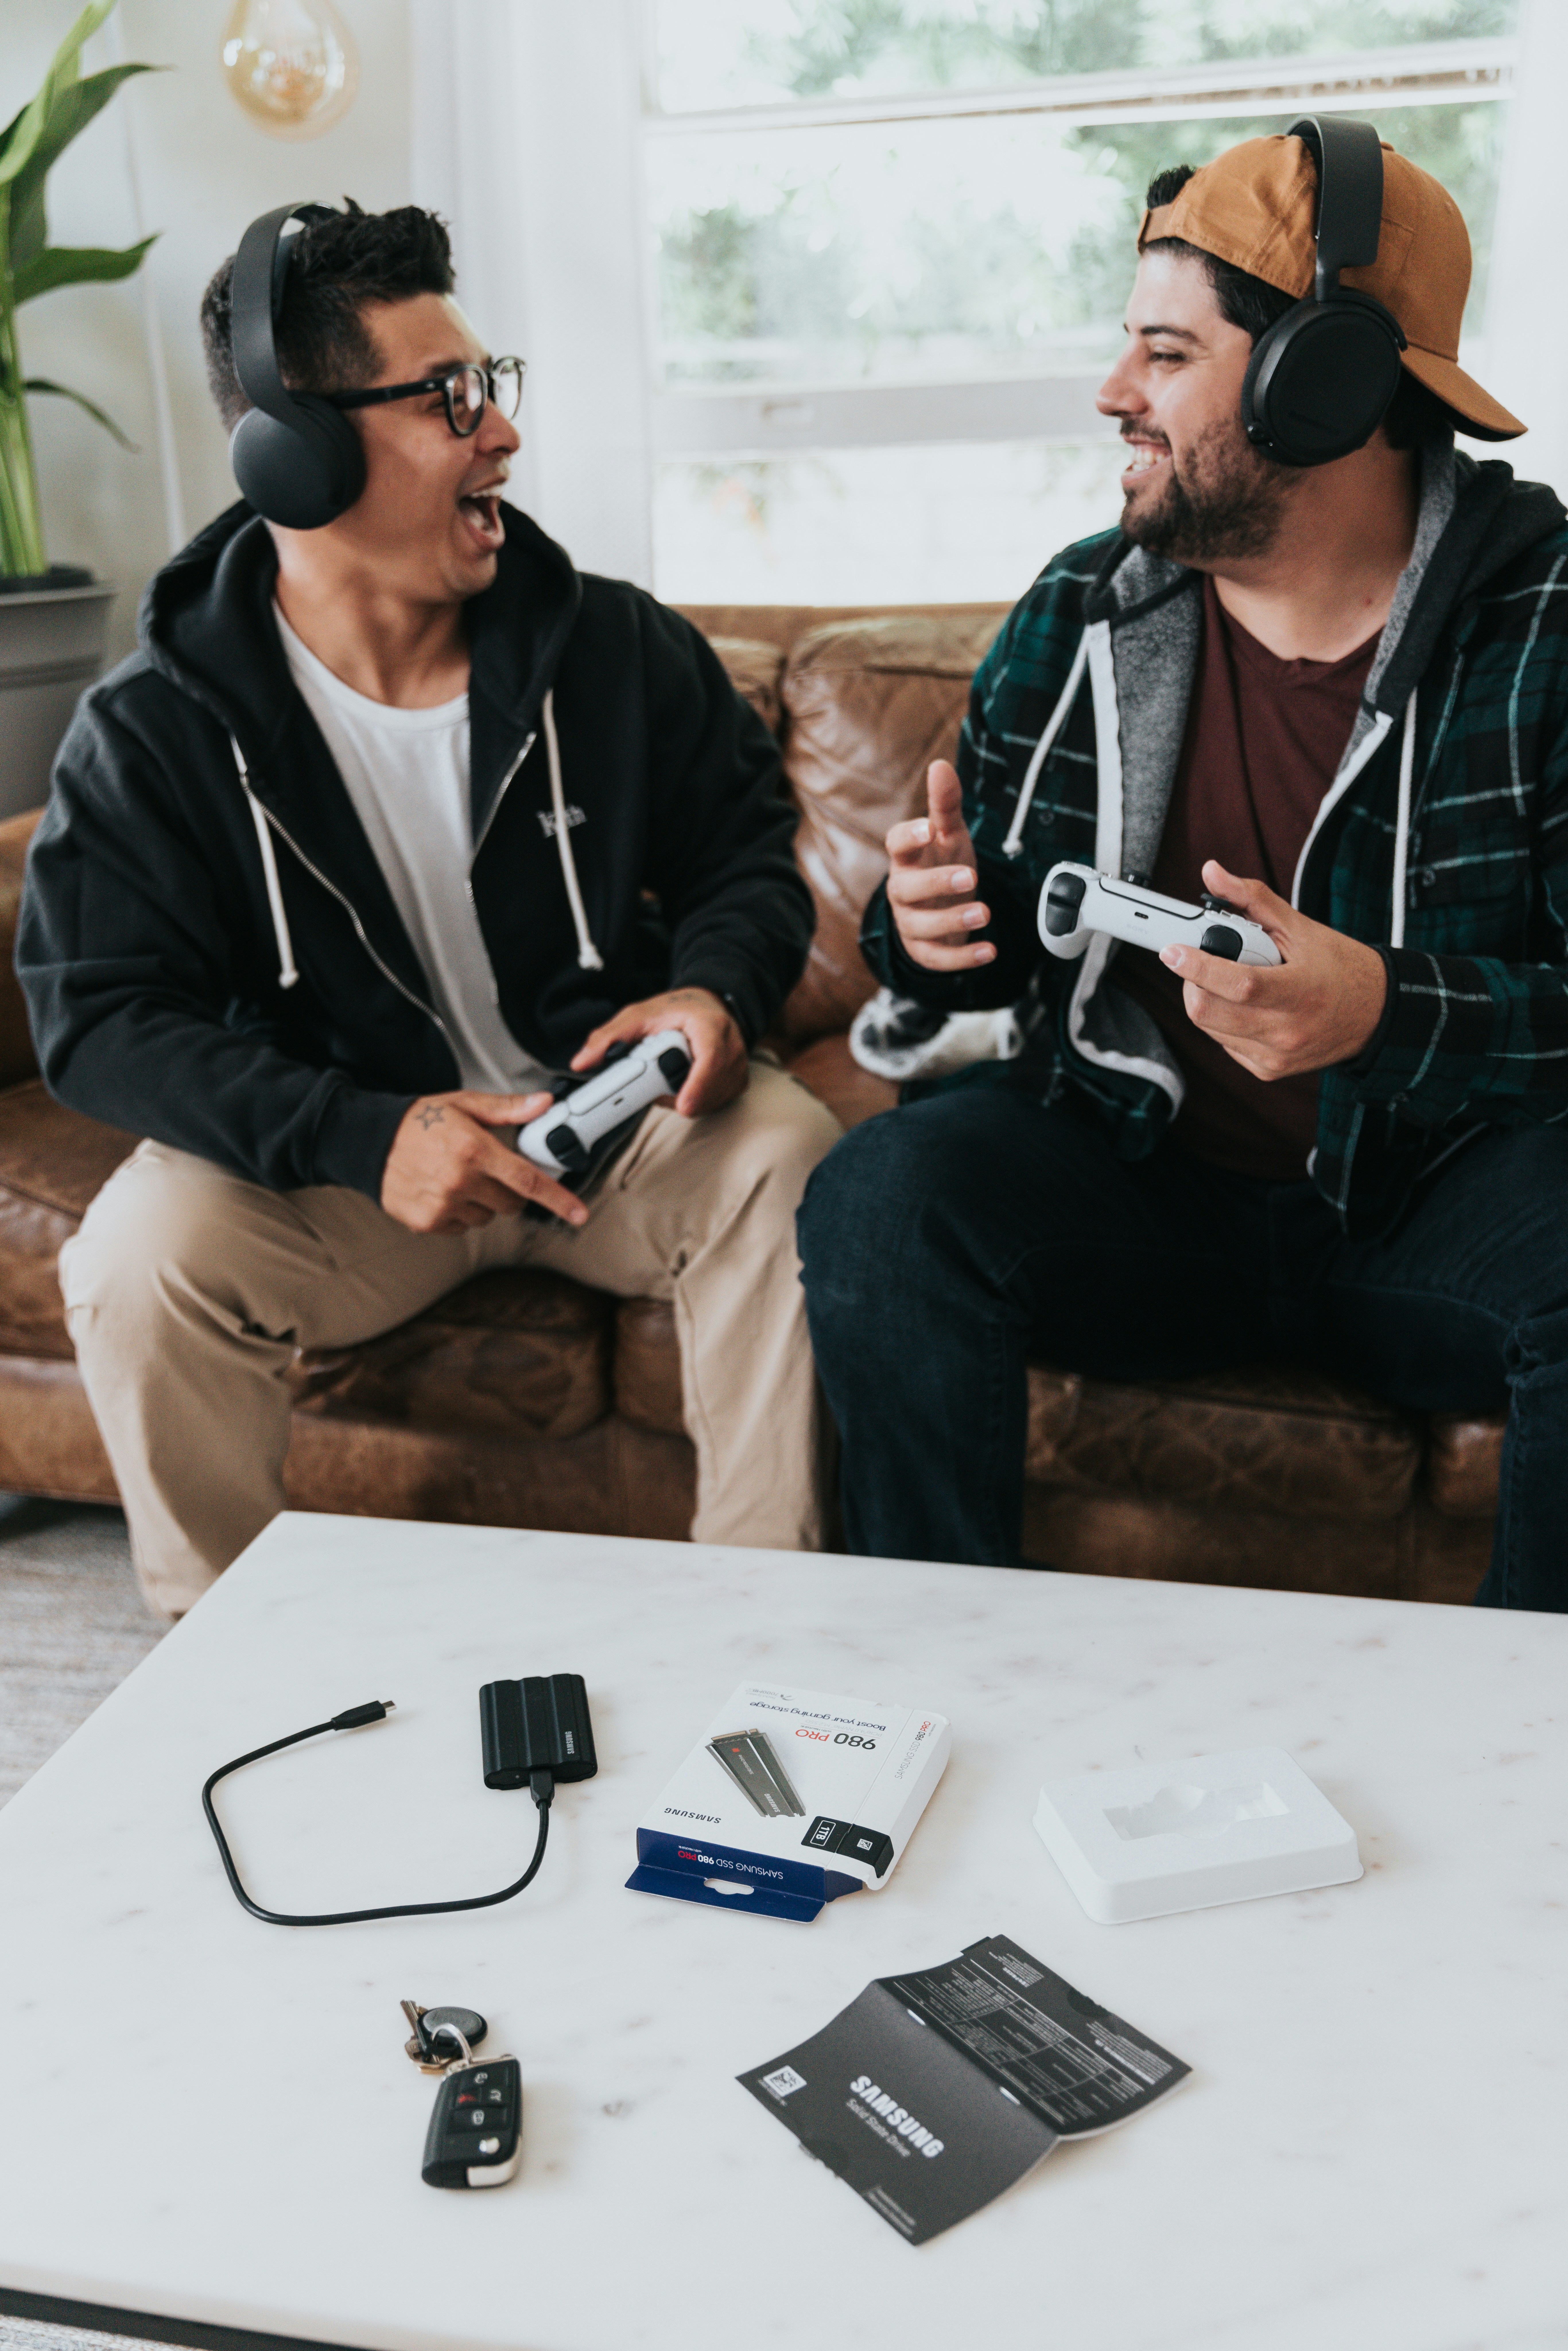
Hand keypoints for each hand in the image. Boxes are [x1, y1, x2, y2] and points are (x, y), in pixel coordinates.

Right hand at [380, 1090, 588, 1234]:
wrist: (370, 1142)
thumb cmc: (418, 1121)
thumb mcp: (464, 1105)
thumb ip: (507, 1109)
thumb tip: (543, 1104)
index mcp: (473, 1149)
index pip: (527, 1180)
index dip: (558, 1199)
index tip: (578, 1213)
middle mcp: (459, 1180)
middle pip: (512, 1203)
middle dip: (510, 1190)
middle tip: (490, 1171)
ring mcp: (443, 1205)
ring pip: (487, 1216)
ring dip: (483, 1202)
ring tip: (459, 1178)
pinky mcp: (427, 1222)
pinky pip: (462, 1226)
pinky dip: (460, 1213)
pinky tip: (443, 1191)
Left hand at [571, 986, 746, 1117]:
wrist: (706, 1005)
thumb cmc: (674, 1011)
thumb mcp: (637, 1015)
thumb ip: (609, 1037)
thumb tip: (581, 1062)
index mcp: (707, 1024)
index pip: (710, 1058)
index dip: (697, 1085)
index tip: (682, 1105)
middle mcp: (730, 1043)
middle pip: (713, 1084)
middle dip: (686, 1096)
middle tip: (665, 1094)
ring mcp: (738, 1063)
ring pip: (717, 1097)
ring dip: (691, 1100)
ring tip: (673, 1086)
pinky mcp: (738, 1078)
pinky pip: (722, 1100)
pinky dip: (701, 1101)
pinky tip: (687, 1090)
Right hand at [884, 759, 995, 971]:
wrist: (940, 909)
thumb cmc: (941, 865)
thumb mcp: (949, 835)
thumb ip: (946, 804)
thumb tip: (940, 765)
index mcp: (908, 858)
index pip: (896, 844)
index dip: (907, 837)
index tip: (926, 829)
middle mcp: (904, 890)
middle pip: (908, 888)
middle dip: (937, 883)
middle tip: (970, 876)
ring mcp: (911, 922)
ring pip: (921, 926)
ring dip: (952, 921)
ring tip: (984, 913)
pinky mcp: (923, 950)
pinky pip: (937, 958)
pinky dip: (963, 958)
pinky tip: (990, 951)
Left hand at [1160, 860, 1387, 1078]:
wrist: (1375, 1013)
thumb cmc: (1339, 967)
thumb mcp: (1300, 927)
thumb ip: (1252, 899)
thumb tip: (1213, 874)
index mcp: (1300, 991)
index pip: (1238, 984)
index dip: (1198, 967)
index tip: (1172, 951)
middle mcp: (1286, 1030)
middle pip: (1209, 1011)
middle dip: (1192, 981)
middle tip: (1200, 961)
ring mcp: (1276, 1056)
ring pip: (1209, 1028)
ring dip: (1206, 999)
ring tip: (1232, 981)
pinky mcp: (1269, 1070)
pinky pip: (1224, 1043)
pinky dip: (1223, 1021)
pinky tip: (1246, 1006)